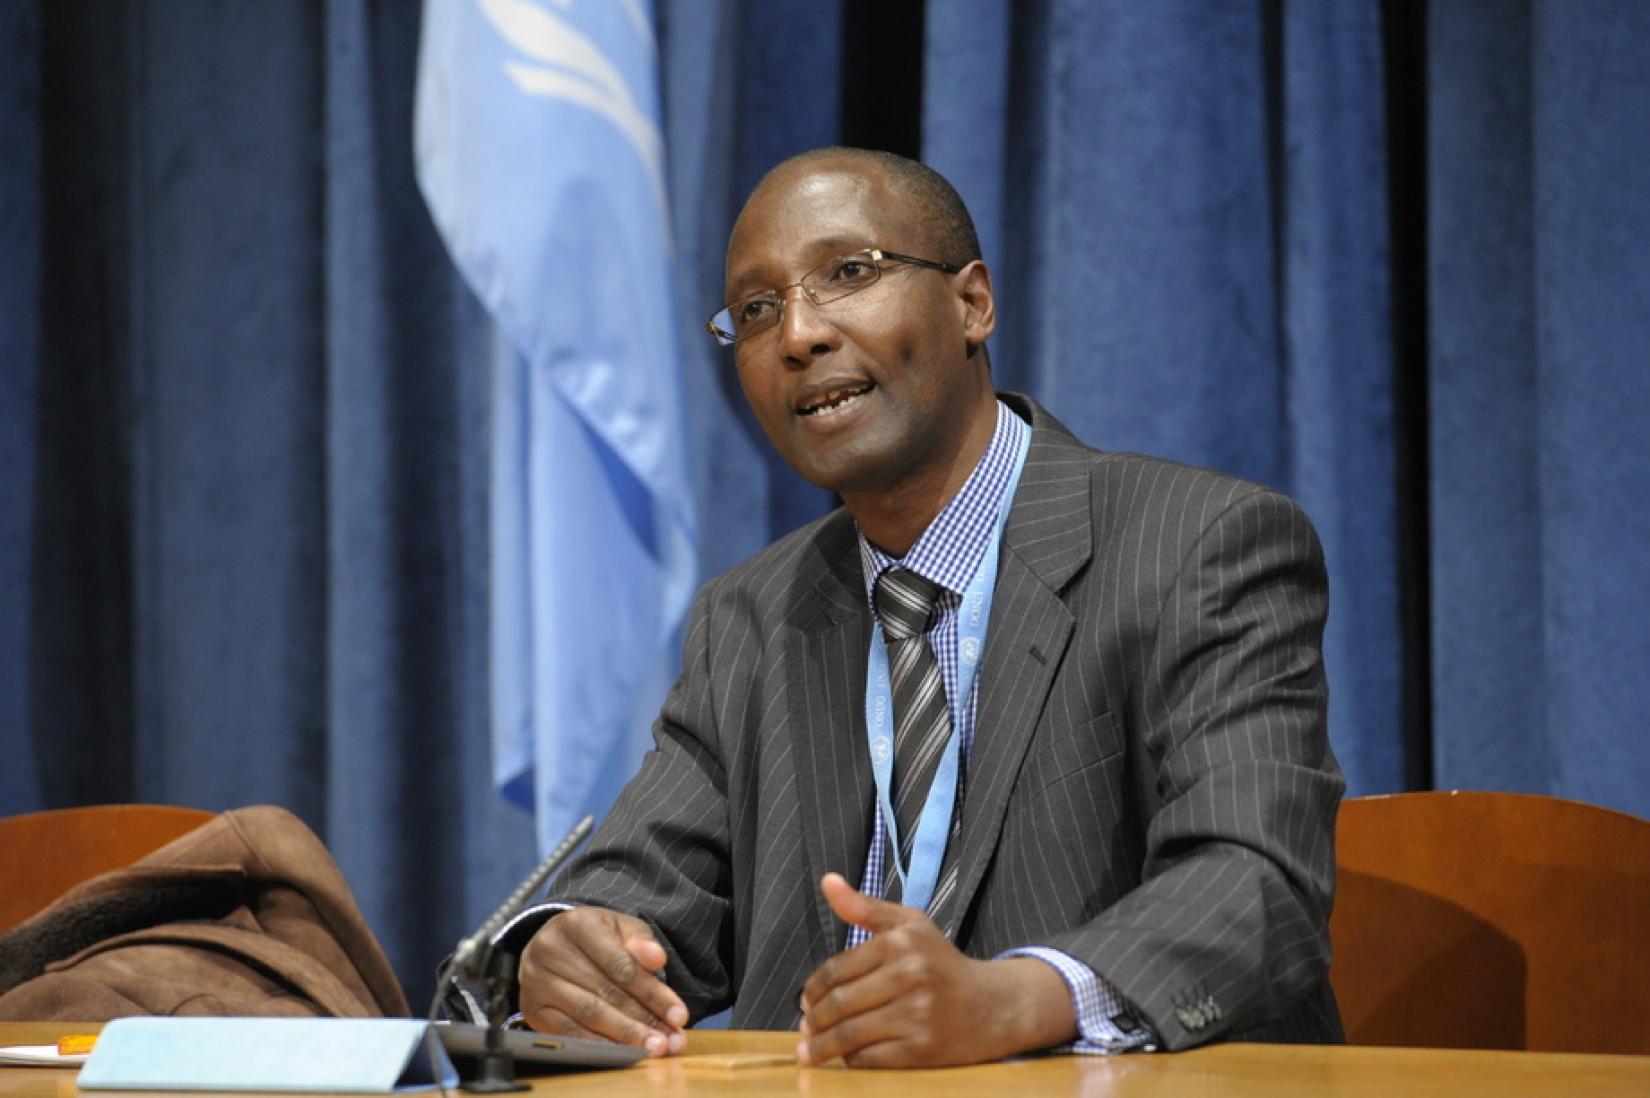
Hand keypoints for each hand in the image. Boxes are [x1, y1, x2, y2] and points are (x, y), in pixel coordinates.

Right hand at [517, 906, 688, 1056]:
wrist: (556, 943)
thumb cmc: (596, 936)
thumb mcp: (621, 928)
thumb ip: (641, 942)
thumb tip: (657, 958)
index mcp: (577, 924)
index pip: (621, 965)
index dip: (652, 993)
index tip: (679, 1015)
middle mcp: (550, 950)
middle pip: (606, 992)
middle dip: (644, 1019)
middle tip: (670, 1040)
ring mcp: (536, 982)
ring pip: (588, 1015)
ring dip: (626, 1036)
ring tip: (653, 1048)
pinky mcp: (532, 1009)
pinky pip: (569, 1033)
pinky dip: (600, 1044)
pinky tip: (623, 1052)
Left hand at [796, 873, 1076, 1067]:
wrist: (991, 1006)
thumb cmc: (941, 962)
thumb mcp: (909, 924)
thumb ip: (864, 907)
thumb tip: (827, 881)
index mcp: (900, 943)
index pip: (837, 969)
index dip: (813, 988)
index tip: (806, 1000)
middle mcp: (909, 975)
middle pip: (840, 1004)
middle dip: (814, 1020)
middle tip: (806, 1028)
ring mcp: (917, 1014)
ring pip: (851, 1034)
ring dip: (823, 1046)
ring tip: (810, 1050)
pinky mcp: (923, 1048)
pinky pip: (872, 1059)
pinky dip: (852, 1061)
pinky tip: (845, 1059)